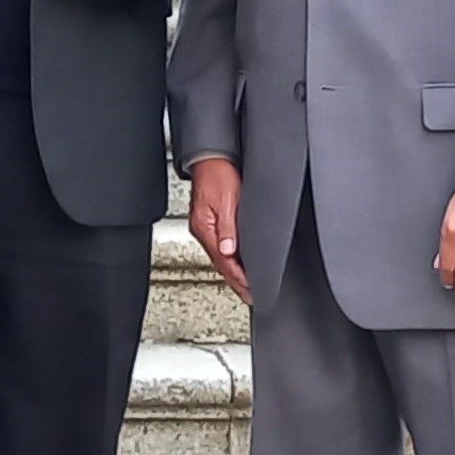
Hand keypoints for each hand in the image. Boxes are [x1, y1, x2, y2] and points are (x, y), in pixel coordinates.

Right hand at [188, 156, 248, 302]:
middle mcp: (204, 230)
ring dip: (233, 272)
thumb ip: (228, 228)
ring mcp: (206, 227)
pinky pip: (220, 247)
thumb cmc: (218, 173)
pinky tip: (235, 263)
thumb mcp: (227, 200)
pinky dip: (229, 259)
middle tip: (250, 296)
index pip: (224, 261)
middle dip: (236, 281)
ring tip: (244, 286)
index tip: (251, 290)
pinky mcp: (210, 222)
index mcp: (206, 228)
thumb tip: (229, 251)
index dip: (239, 277)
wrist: (210, 158)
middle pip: (221, 263)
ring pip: (220, 257)